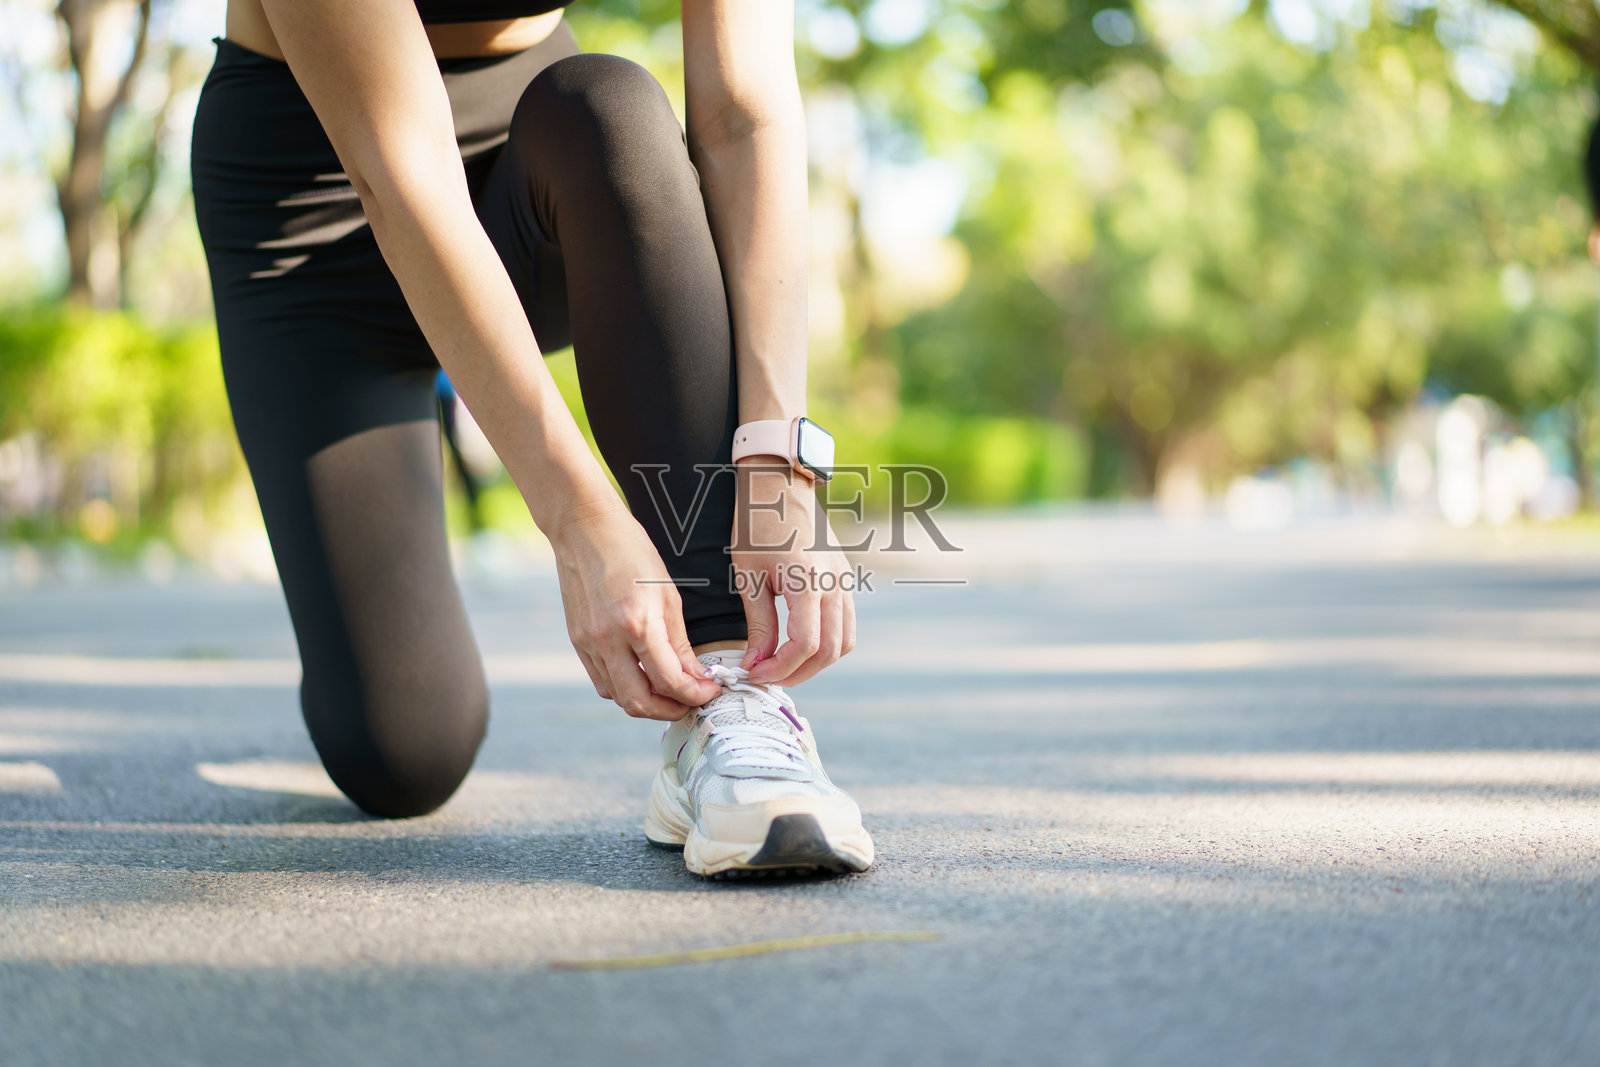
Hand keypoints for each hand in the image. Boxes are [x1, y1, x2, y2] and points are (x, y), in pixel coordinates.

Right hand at [552, 500, 721, 719]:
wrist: (583, 528)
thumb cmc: (631, 551)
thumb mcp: (668, 594)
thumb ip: (680, 643)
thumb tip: (697, 677)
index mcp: (637, 623)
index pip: (669, 680)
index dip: (695, 694)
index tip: (711, 691)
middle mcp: (608, 639)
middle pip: (639, 702)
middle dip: (670, 710)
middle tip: (692, 701)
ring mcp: (588, 643)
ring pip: (618, 697)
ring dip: (647, 703)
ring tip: (671, 692)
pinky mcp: (577, 642)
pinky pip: (602, 681)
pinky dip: (625, 688)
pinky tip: (643, 677)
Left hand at [730, 460, 858, 686]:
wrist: (779, 486)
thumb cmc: (756, 525)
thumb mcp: (749, 576)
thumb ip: (759, 624)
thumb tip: (757, 663)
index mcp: (807, 581)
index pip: (805, 645)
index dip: (779, 668)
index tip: (754, 673)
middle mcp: (834, 584)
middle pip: (829, 651)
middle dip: (797, 672)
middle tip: (766, 676)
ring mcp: (844, 581)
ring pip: (843, 642)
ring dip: (815, 663)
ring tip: (782, 665)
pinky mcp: (844, 580)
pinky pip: (845, 625)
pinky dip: (827, 644)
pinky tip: (797, 645)